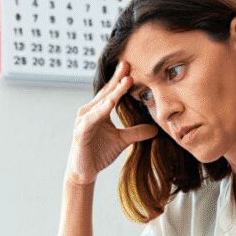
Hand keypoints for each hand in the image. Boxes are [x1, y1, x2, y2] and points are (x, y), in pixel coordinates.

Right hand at [66, 61, 157, 185]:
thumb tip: (155, 128)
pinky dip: (101, 110)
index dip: (121, 80)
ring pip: (101, 103)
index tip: (132, 67)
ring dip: (113, 91)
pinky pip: (92, 119)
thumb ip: (136, 132)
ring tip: (126, 80)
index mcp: (98, 111)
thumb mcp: (122, 140)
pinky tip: (111, 102)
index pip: (111, 92)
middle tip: (128, 63)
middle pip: (106, 92)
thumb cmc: (99, 153)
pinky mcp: (80, 132)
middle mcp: (89, 111)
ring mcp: (83, 121)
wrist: (84, 172)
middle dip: (117, 78)